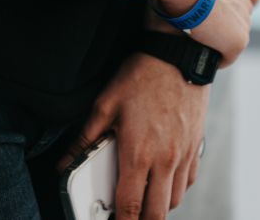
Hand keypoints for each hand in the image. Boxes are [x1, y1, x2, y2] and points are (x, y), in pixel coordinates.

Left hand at [59, 53, 208, 219]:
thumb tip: (63, 163)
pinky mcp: (195, 147)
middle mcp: (165, 160)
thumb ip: (84, 139)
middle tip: (129, 218)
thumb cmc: (141, 76)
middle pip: (156, 213)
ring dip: (159, 208)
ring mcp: (183, 155)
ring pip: (175, 200)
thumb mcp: (105, 104)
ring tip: (143, 203)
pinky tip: (164, 183)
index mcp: (138, 154)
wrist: (179, 56)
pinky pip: (189, 181)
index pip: (130, 206)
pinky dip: (176, 190)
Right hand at [169, 0, 257, 65]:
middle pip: (236, 16)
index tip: (202, 6)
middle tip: (196, 26)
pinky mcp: (237, 41)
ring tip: (195, 43)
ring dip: (217, 39)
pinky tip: (197, 56)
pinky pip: (227, 56)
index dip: (218, 2)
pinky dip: (215, 58)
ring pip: (232, 35)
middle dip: (220, 22)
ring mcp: (243, 20)